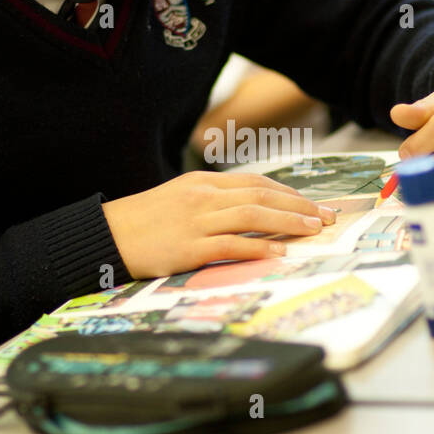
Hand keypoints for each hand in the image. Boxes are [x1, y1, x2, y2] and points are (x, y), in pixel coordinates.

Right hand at [103, 171, 336, 277]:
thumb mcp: (179, 198)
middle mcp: (203, 196)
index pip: (256, 182)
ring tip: (314, 230)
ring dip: (288, 222)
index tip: (312, 204)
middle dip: (299, 206)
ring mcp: (196, 220)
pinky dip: (258, 246)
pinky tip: (279, 252)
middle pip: (261, 195)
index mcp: (202, 183)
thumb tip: (249, 209)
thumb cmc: (144, 222)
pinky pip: (231, 244)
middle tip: (327, 217)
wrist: (106, 235)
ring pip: (252, 215)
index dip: (288, 193)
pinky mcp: (188, 247)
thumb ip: (212, 201)